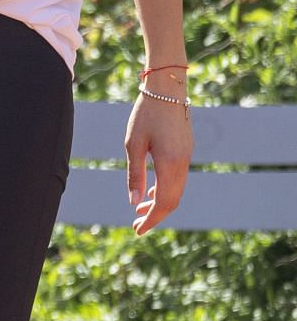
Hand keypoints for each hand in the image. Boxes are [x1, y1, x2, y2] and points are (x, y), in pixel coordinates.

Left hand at [127, 87, 193, 234]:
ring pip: (176, 191)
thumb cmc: (146, 114)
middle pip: (172, 200)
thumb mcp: (133, 143)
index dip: (152, 219)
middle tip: (136, 226)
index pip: (164, 202)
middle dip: (155, 215)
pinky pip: (177, 179)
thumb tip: (134, 201)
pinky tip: (150, 193)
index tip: (138, 230)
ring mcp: (187, 158)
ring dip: (159, 203)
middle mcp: (183, 164)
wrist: (167, 90)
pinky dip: (165, 190)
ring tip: (139, 211)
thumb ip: (135, 173)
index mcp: (170, 163)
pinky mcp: (185, 152)